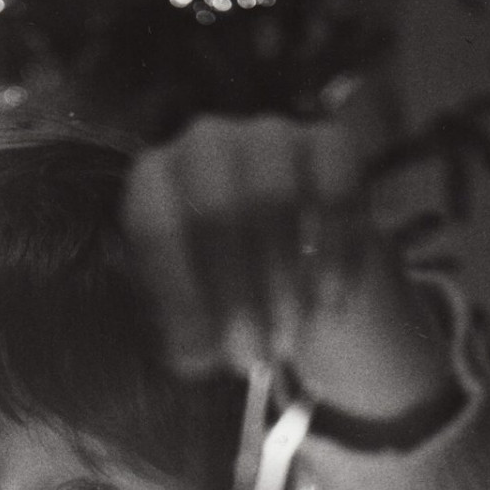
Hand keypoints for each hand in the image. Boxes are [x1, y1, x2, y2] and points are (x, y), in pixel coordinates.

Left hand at [122, 111, 448, 421]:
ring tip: (290, 335)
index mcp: (154, 183)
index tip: (202, 354)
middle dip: (236, 294)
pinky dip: (336, 255)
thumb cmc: (226, 297)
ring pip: (274, 196)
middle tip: (255, 354)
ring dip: (283, 279)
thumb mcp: (193, 321)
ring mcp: (269, 135)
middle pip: (215, 210)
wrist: (297, 272)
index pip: (154, 225)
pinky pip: (335, 192)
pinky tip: (331, 304)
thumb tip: (191, 353)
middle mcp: (204, 144)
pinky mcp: (331, 143)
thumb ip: (184, 334)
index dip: (178, 293)